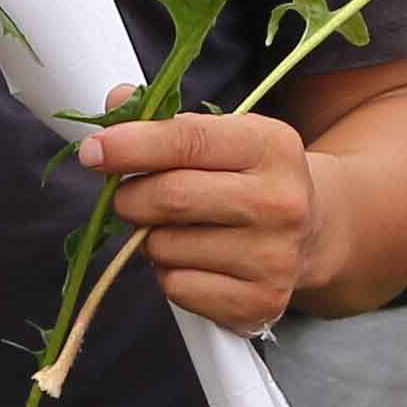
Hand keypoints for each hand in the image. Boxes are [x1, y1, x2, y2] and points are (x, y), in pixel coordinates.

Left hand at [81, 92, 319, 337]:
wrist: (312, 233)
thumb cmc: (251, 178)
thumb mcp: (225, 136)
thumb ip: (167, 121)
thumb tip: (114, 104)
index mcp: (272, 146)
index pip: (187, 140)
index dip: (131, 146)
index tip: (94, 151)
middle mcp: (281, 202)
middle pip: (170, 197)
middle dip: (130, 197)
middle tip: (128, 196)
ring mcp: (273, 257)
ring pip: (165, 247)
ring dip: (150, 238)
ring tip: (175, 229)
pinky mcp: (259, 302)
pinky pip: (176, 287)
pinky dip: (169, 273)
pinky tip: (193, 259)